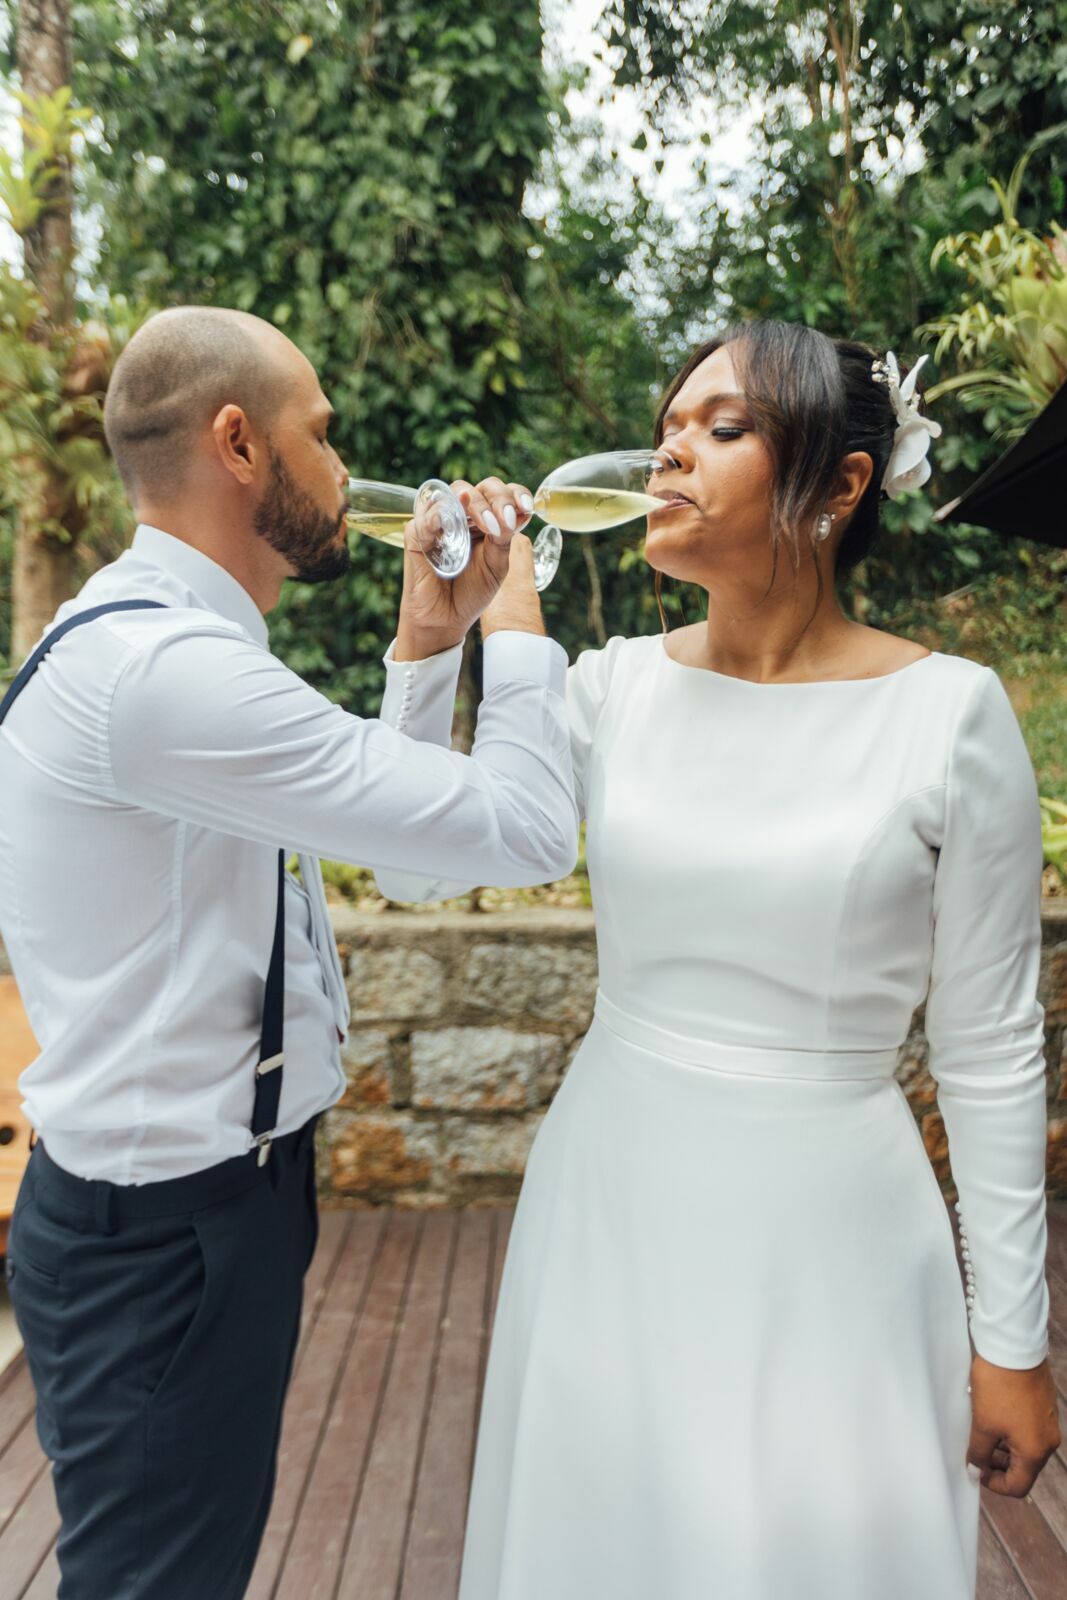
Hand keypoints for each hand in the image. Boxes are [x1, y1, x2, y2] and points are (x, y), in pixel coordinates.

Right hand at [394, 476, 533, 660]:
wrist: (446, 619)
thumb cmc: (472, 591)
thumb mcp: (497, 565)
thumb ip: (505, 538)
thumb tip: (515, 511)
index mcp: (485, 518)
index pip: (501, 493)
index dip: (515, 493)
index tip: (527, 507)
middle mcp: (463, 514)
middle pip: (481, 487)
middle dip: (498, 499)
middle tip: (506, 521)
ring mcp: (439, 520)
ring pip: (456, 492)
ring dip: (476, 504)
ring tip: (489, 525)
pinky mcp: (417, 532)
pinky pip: (427, 514)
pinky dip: (441, 514)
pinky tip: (453, 522)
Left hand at [967, 1352, 1060, 1495]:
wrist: (1013, 1348)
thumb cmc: (998, 1387)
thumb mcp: (983, 1424)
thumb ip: (979, 1452)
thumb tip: (976, 1468)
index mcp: (1036, 1451)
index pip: (1019, 1486)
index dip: (995, 1484)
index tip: (977, 1470)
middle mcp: (1048, 1440)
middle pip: (1025, 1468)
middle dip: (999, 1465)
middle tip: (977, 1453)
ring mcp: (1049, 1421)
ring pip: (1026, 1448)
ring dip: (1004, 1448)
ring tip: (982, 1434)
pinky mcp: (1044, 1405)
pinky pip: (1029, 1429)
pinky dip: (1012, 1431)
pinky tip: (993, 1418)